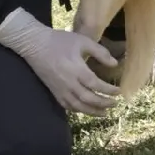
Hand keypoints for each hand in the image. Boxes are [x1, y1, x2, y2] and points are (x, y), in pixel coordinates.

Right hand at [0, 8, 120, 116]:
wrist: (34, 44)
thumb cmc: (60, 41)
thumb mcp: (83, 41)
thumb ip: (100, 52)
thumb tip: (115, 64)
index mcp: (76, 69)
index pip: (95, 84)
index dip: (108, 90)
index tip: (119, 91)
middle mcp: (68, 82)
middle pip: (88, 98)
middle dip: (103, 103)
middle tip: (115, 104)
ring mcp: (59, 89)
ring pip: (77, 105)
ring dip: (92, 111)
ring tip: (104, 113)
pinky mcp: (53, 91)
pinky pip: (66, 105)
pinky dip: (78, 109)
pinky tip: (86, 110)